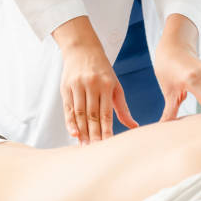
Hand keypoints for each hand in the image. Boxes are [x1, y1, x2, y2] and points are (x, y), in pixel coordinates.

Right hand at [53, 16, 137, 144]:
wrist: (83, 49)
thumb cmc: (103, 72)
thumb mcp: (115, 86)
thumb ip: (122, 108)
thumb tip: (134, 126)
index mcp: (107, 85)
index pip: (107, 112)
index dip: (107, 129)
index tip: (108, 144)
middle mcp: (92, 85)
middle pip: (92, 115)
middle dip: (94, 134)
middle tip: (95, 151)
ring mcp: (78, 86)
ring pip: (79, 113)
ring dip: (82, 131)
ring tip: (84, 146)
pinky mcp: (66, 87)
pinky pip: (68, 108)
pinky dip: (70, 122)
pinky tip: (74, 133)